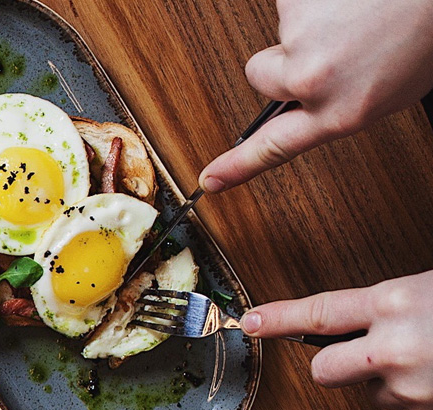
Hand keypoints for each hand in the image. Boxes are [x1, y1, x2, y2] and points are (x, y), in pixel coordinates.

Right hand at [201, 0, 432, 191]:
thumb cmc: (429, 29)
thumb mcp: (394, 87)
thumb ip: (342, 102)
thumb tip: (309, 102)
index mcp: (344, 111)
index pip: (276, 147)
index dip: (238, 166)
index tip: (211, 180)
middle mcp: (315, 80)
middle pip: (263, 75)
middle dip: (285, 57)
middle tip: (331, 39)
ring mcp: (302, 37)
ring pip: (283, 32)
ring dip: (312, 19)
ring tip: (358, 9)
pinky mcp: (294, 1)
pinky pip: (292, 1)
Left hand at [242, 270, 432, 409]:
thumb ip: (395, 306)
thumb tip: (370, 317)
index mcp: (395, 304)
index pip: (319, 314)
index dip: (280, 320)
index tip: (253, 322)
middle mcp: (392, 349)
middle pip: (324, 371)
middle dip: (339, 365)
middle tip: (376, 353)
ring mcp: (408, 390)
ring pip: (376, 394)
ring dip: (398, 382)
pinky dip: (429, 403)